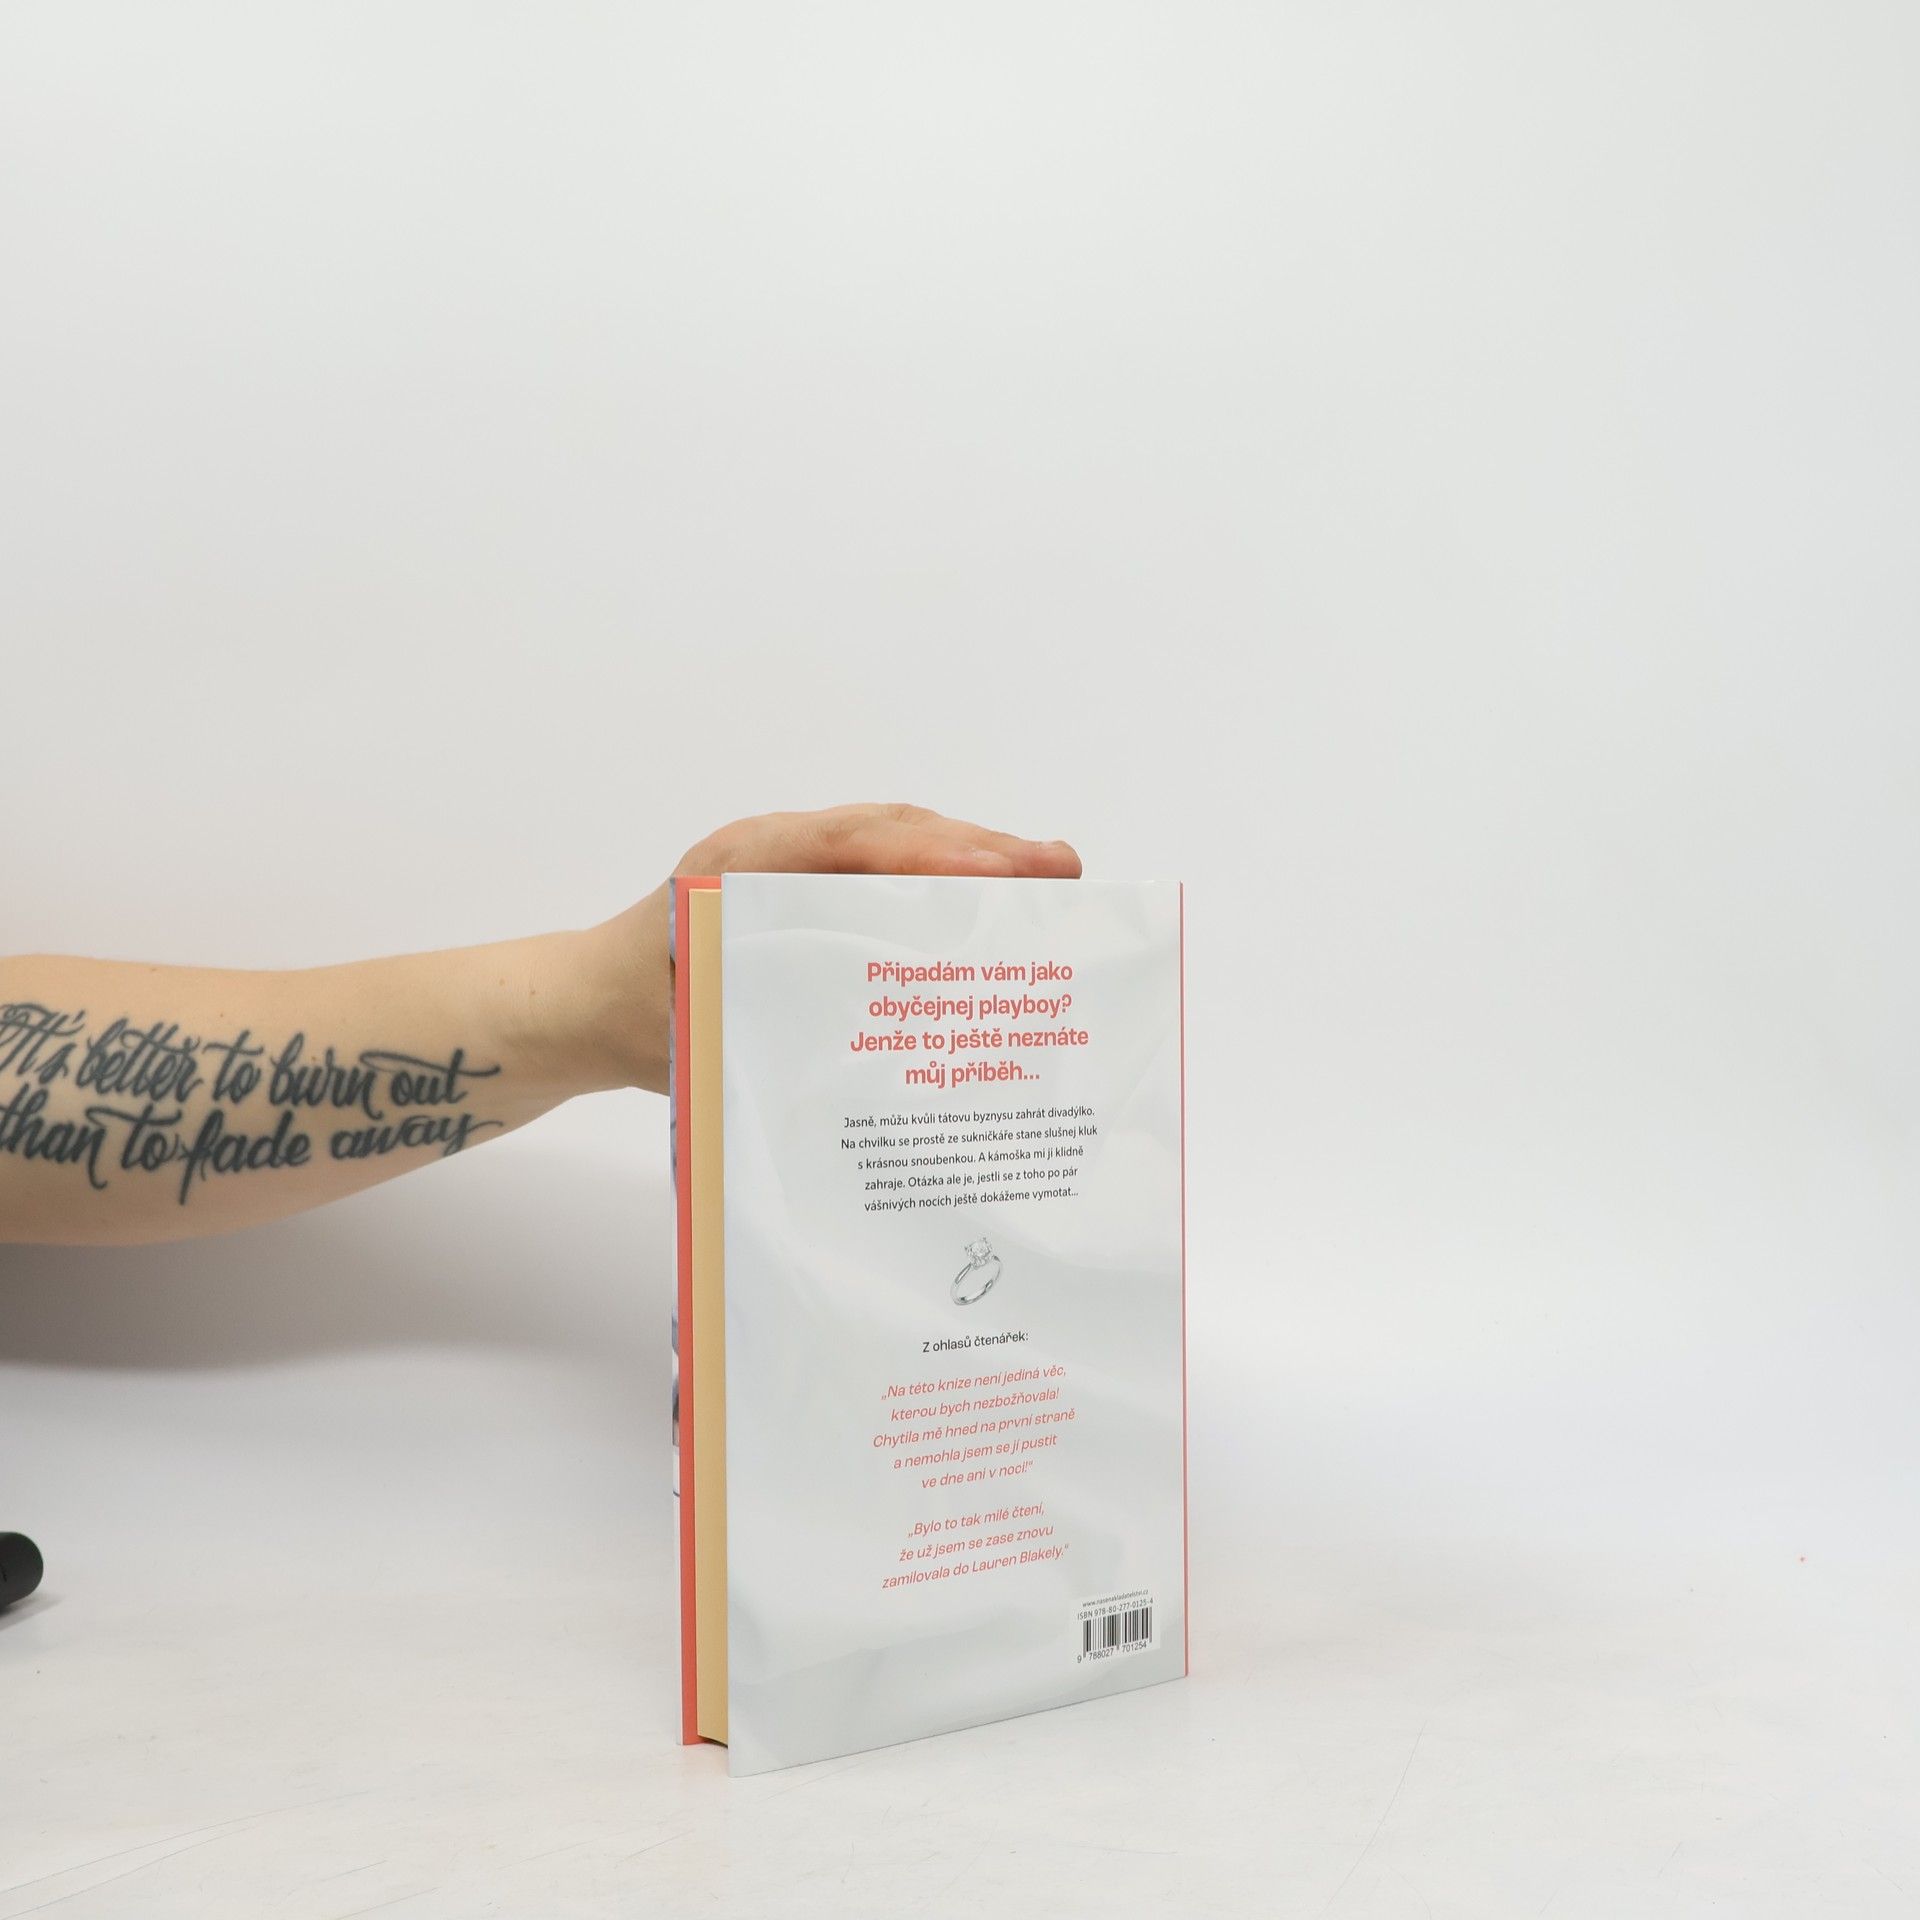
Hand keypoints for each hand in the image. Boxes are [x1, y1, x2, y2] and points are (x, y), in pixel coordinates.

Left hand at [585, 805, 1081, 1092]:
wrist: (582, 1006)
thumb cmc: (631, 1015)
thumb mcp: (691, 1027)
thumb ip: (766, 1019)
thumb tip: (870, 1042)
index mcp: (742, 866)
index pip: (850, 846)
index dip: (930, 858)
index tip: (999, 876)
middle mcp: (774, 851)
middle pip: (893, 832)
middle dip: (981, 850)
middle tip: (1062, 870)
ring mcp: (794, 864)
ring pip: (897, 844)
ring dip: (973, 860)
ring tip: (1051, 879)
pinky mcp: (807, 891)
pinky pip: (884, 873)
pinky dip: (942, 883)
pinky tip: (993, 911)